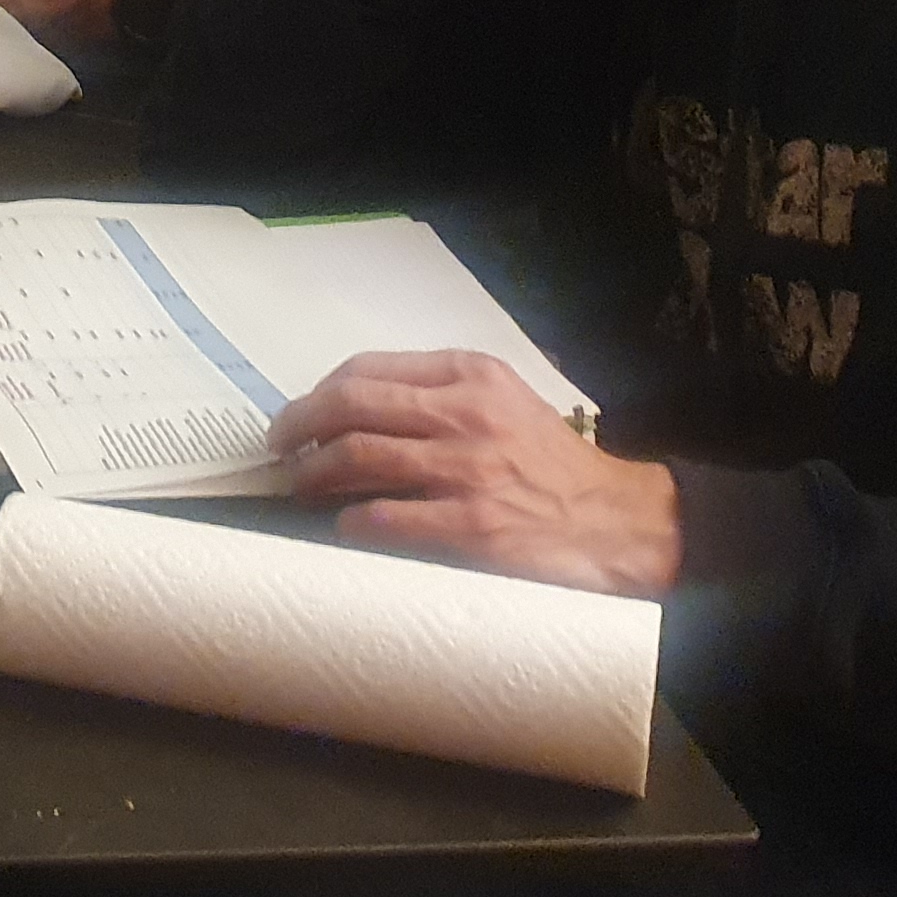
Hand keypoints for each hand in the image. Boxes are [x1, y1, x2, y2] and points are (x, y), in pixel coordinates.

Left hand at [269, 350, 680, 597]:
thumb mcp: (504, 403)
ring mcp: (468, 469)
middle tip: (278, 448)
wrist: (617, 525)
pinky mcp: (471, 526)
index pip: (370, 369)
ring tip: (298, 486)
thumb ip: (442, 396)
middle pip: (351, 405)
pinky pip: (385, 518)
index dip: (319, 391)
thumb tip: (356, 409)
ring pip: (358, 456)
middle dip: (299, 425)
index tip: (299, 414)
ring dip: (313, 473)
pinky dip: (351, 522)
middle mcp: (466, 413)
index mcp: (471, 375)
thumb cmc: (551, 466)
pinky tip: (343, 528)